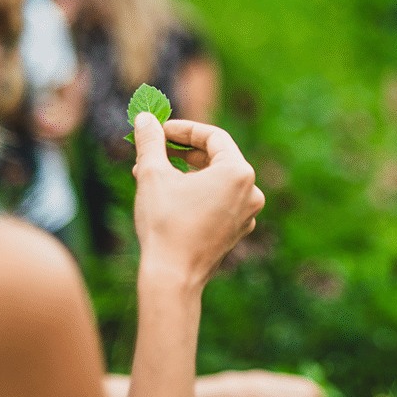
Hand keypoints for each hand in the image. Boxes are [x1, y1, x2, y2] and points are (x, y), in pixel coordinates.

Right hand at [131, 113, 264, 286]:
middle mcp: (251, 191)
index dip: (183, 129)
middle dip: (181, 151)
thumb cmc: (164, 223)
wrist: (172, 278)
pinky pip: (218, 201)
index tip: (158, 129)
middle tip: (153, 149)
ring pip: (215, 180)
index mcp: (239, 172)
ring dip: (184, 173)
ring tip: (150, 174)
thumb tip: (144, 118)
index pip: (213, 136)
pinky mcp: (237, 230)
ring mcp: (247, 214)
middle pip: (216, 157)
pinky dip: (195, 193)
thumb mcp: (152, 174)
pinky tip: (166, 197)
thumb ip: (150, 141)